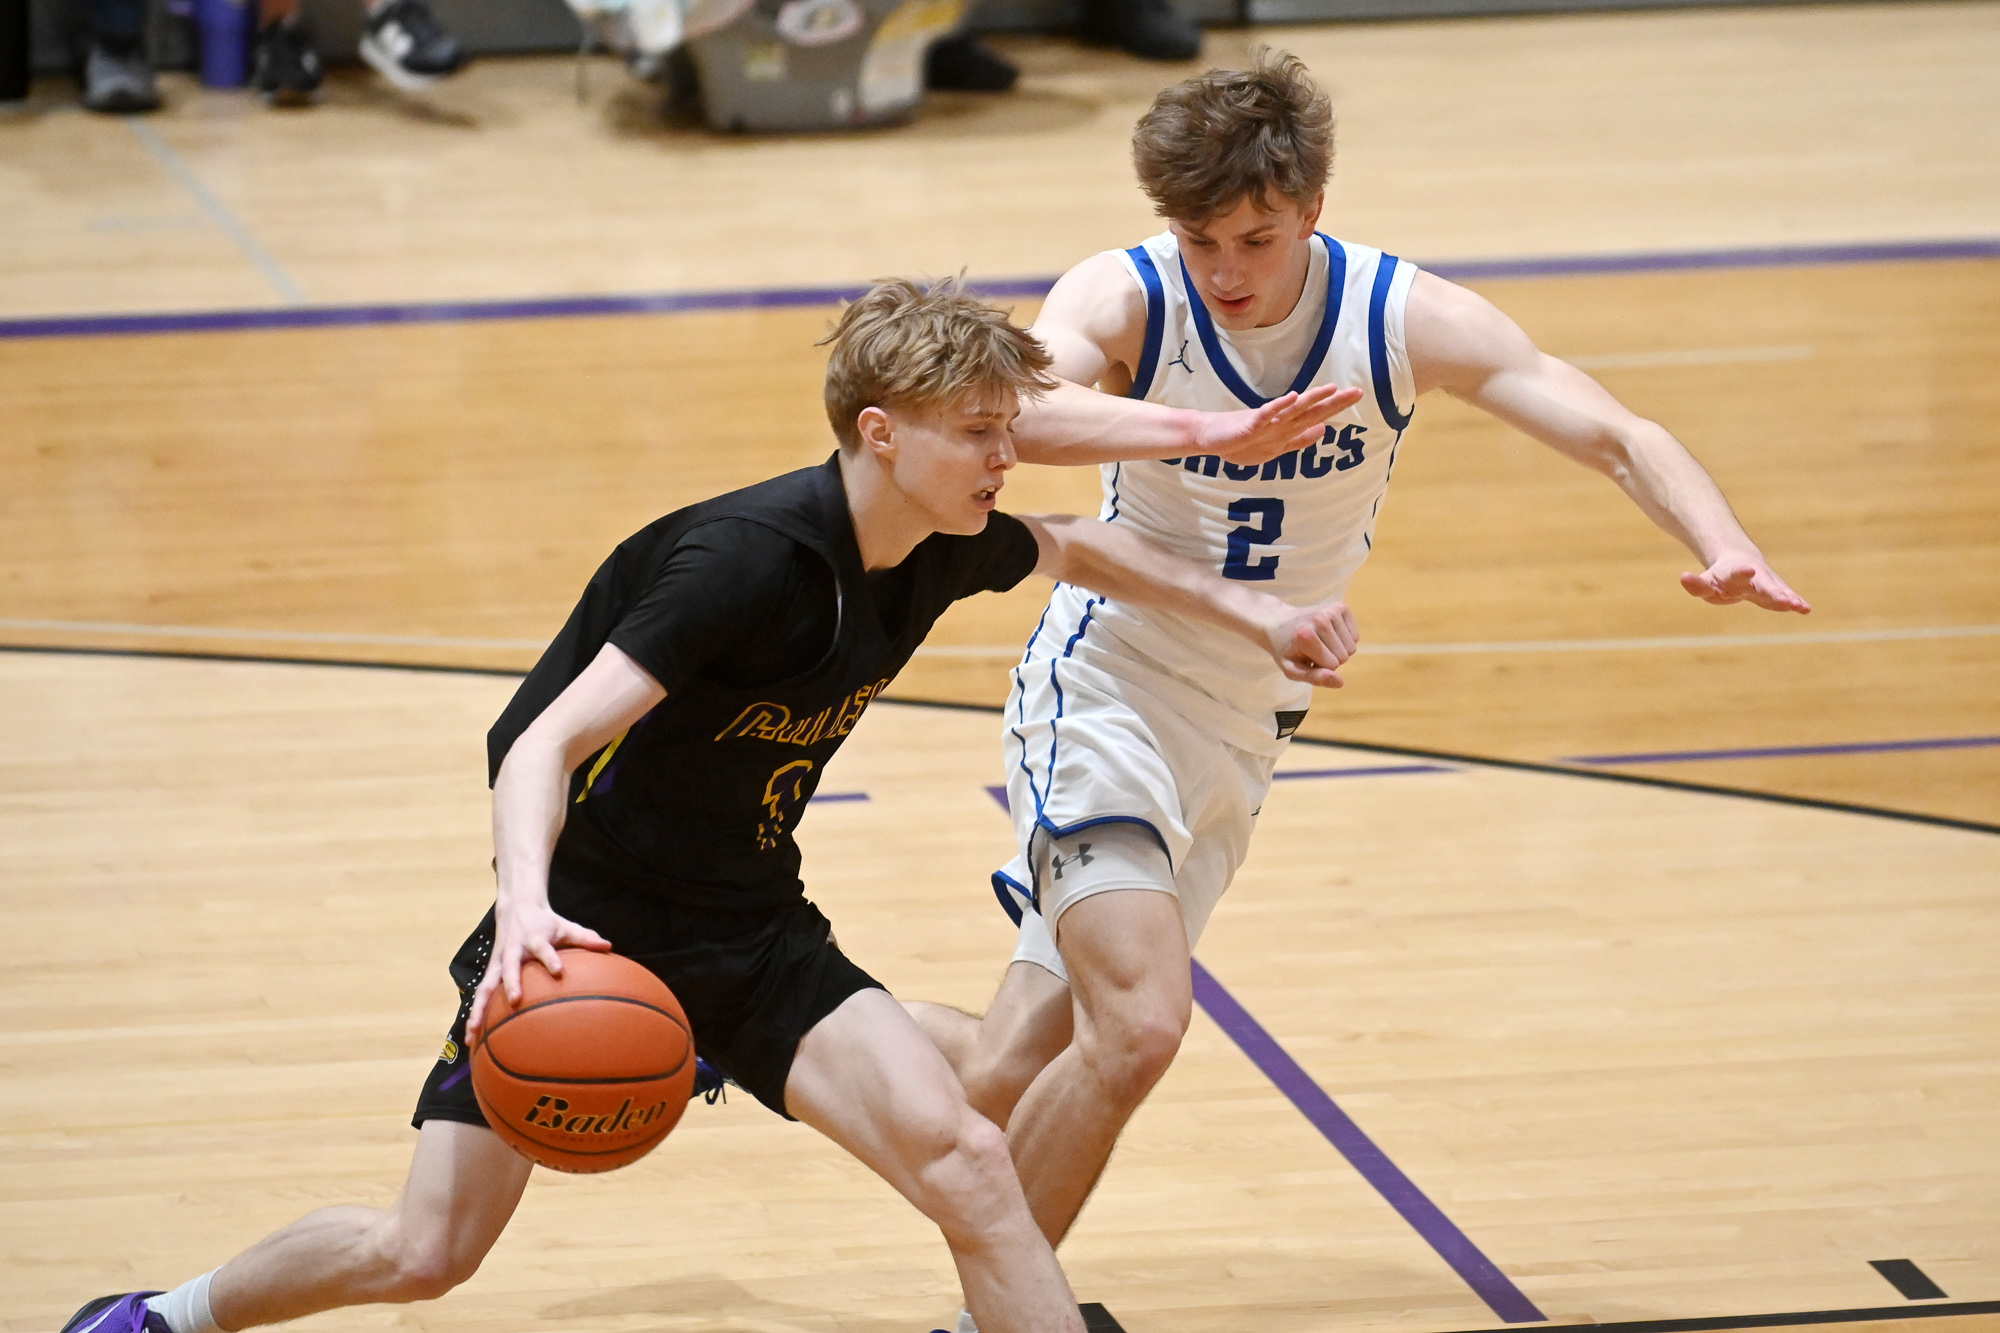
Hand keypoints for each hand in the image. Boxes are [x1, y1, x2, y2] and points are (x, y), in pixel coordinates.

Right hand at [465, 902, 612, 1046]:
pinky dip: (474, 1015)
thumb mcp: (565, 927)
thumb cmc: (545, 923)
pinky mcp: (490, 972)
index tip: (559, 971)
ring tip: (473, 1033)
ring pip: (484, 987)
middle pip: (509, 968)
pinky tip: (471, 1038)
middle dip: (511, 983)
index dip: (550, 959)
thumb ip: (585, 938)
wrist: (516, 908)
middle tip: (514, 1000)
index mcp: (533, 939)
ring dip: (478, 1009)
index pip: (543, 948)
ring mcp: (497, 963)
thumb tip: (609, 946)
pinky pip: (480, 996)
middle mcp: (512, 952)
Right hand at [1196, 384, 1365, 465]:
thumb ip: (1299, 439)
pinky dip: (1280, 406)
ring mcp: (1266, 421)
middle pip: (1311, 410)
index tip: (1357, 395)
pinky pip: (1268, 414)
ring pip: (1293, 409)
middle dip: (1334, 402)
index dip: (1336, 406)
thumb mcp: (1276, 447)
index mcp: (1288, 427)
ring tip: (1331, 389)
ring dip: (1312, 399)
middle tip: (1357, 391)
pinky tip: (1293, 398)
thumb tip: (1322, 430)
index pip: (1317, 415)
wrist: (1210, 438)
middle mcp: (1281, 421)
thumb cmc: (1241, 441)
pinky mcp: (1251, 423)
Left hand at [1265, 598, 1358, 687]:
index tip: (1305, 656)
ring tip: (1319, 641)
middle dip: (1330, 658)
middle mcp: (1320, 620)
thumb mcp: (1293, 670)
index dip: (1320, 666)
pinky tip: (1328, 634)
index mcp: (1306, 636)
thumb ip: (1315, 678)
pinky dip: (1344, 639)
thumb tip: (1341, 682)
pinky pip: (1355, 637)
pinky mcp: (1341, 607)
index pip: (1333, 665)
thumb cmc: (1286, 650)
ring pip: (1351, 648)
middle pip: (1343, 656)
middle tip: (1312, 649)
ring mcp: (1331, 610)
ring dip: (1338, 649)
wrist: (1279, 622)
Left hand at [1680, 554, 1811, 613]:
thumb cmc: (1721, 578)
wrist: (1742, 565)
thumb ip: (1696, 584)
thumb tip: (1684, 577)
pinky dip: (1795, 603)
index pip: (1737, 572)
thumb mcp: (1706, 583)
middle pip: (1765, 585)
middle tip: (1784, 599)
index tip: (1749, 569)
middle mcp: (1756, 577)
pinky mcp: (1777, 593)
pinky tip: (1805, 609)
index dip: (1742, 572)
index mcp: (1735, 572)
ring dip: (1787, 599)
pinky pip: (1786, 598)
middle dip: (1774, 592)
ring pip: (1778, 591)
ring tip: (1798, 606)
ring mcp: (1768, 584)